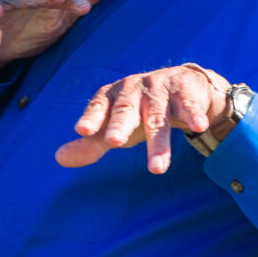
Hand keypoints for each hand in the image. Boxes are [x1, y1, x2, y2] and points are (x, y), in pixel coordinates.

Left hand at [55, 64, 228, 174]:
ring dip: (159, 142)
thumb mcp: (116, 125)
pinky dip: (193, 116)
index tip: (82, 131)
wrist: (183, 87)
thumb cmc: (141, 110)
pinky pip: (189, 107)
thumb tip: (59, 159)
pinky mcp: (185, 93)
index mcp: (112, 96)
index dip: (91, 118)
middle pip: (126, 110)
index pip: (98, 106)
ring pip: (159, 118)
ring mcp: (160, 90)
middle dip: (120, 126)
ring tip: (157, 170)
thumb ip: (91, 143)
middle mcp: (134, 89)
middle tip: (114, 142)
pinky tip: (198, 127)